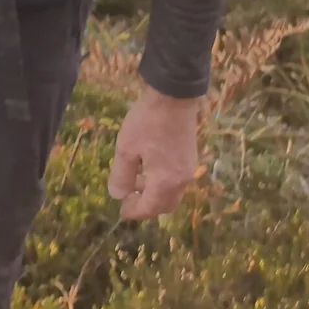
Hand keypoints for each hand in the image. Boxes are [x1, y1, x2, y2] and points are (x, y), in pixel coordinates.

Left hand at [109, 85, 202, 219]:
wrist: (174, 97)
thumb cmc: (147, 123)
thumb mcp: (126, 149)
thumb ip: (121, 176)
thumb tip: (118, 196)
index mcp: (165, 182)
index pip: (150, 208)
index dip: (134, 212)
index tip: (121, 212)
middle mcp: (181, 181)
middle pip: (165, 205)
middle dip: (147, 207)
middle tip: (128, 200)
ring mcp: (189, 169)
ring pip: (172, 194)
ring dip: (154, 194)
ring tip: (134, 183)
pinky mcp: (190, 158)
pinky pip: (177, 181)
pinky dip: (163, 184)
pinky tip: (148, 170)